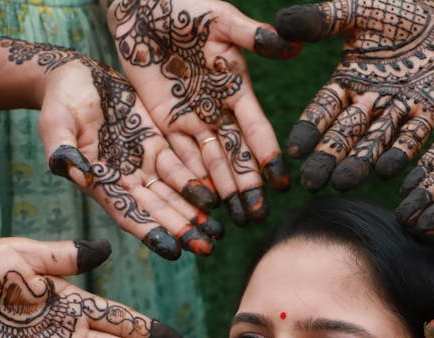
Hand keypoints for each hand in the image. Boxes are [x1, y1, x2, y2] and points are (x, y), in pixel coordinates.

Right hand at [40, 57, 225, 258]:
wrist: (74, 77)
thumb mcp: (54, 123)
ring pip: (173, 193)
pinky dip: (197, 182)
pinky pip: (180, 166)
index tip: (173, 250)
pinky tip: (218, 197)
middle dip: (181, 229)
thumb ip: (62, 149)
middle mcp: (124, 179)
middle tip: (208, 249)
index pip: (128, 213)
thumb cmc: (59, 101)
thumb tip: (71, 169)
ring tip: (219, 231)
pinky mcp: (156, 144)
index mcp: (100, 182)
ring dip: (195, 213)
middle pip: (157, 209)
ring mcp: (142, 162)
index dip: (150, 231)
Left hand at [106, 0, 297, 225]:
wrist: (141, 5)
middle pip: (236, 155)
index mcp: (236, 86)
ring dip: (224, 191)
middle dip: (248, 186)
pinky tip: (202, 205)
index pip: (256, 128)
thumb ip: (251, 36)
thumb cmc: (183, 4)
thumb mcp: (218, 18)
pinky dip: (192, 180)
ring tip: (236, 220)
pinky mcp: (166, 121)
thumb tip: (291, 43)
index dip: (268, 154)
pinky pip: (181, 156)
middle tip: (258, 216)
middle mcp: (218, 109)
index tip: (281, 181)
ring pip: (211, 163)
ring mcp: (193, 118)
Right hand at [273, 0, 433, 190]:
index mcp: (347, 82)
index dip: (309, 129)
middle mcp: (369, 102)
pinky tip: (386, 171)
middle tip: (311, 183)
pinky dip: (400, 153)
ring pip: (375, 141)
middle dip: (328, 159)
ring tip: (343, 182)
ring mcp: (398, 109)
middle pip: (345, 135)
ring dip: (360, 163)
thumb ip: (321, 21)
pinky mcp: (429, 111)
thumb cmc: (396, 7)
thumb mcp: (354, 11)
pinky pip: (413, 136)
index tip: (293, 150)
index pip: (322, 110)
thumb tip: (280, 23)